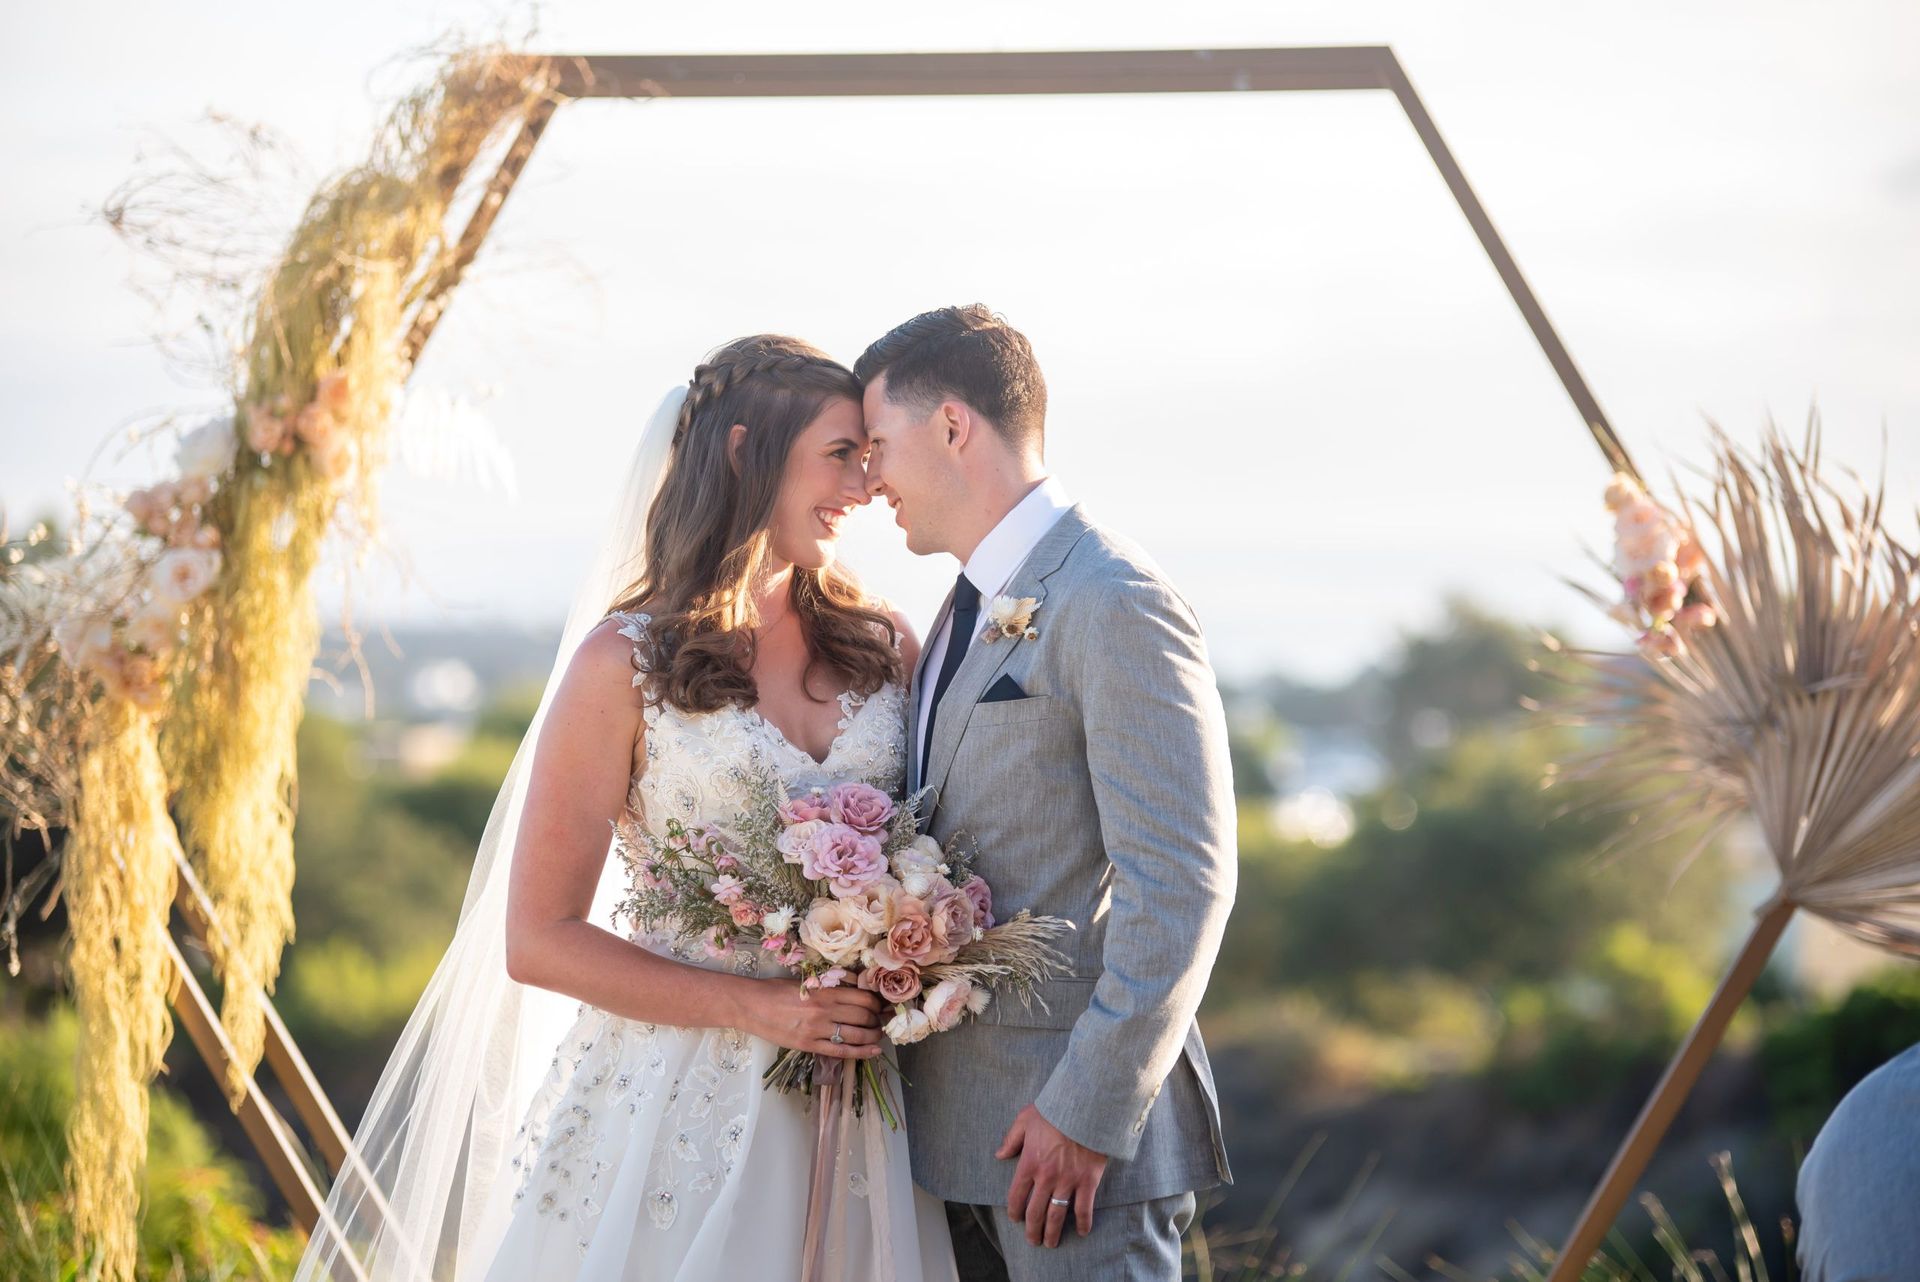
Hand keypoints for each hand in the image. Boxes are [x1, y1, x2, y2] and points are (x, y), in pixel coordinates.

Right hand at [735, 978, 884, 1059]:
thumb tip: (857, 987)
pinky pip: (840, 1052)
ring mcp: (816, 1030)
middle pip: (864, 1017)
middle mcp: (824, 1011)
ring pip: (856, 1035)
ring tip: (879, 1035)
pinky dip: (860, 1052)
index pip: (864, 998)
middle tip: (882, 1021)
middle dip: (878, 1020)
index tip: (881, 1005)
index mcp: (825, 992)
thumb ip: (831, 985)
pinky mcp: (808, 1046)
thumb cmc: (776, 990)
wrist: (750, 1005)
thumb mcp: (806, 981)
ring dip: (873, 1036)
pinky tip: (873, 1051)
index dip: (878, 1003)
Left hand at [998, 1103, 1107, 1246]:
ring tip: (1050, 1243)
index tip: (1015, 1220)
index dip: (1014, 1212)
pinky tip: (1081, 1232)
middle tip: (1033, 1241)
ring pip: (1056, 1216)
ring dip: (1052, 1233)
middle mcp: (1046, 1176)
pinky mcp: (1088, 1181)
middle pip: (1035, 1212)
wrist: (1086, 1106)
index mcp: (1029, 1162)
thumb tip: (999, 1154)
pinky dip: (1083, 1223)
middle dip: (1032, 1230)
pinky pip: (1084, 1209)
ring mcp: (1067, 1181)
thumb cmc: (1056, 1109)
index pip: (1016, 1196)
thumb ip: (1011, 1139)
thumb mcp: (1026, 1119)